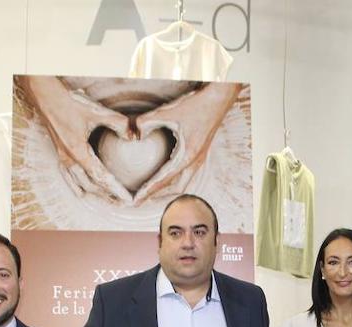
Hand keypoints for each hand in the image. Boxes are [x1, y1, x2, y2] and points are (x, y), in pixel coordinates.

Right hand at [23, 76, 133, 201]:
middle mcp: (69, 159)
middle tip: (122, 202)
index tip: (127, 199)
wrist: (46, 98)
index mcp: (78, 152)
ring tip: (108, 200)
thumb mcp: (96, 112)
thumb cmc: (69, 104)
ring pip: (79, 184)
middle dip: (107, 196)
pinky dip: (78, 187)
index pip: (100, 178)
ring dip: (95, 194)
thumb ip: (117, 123)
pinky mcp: (60, 154)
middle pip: (91, 186)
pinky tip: (83, 192)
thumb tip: (133, 136)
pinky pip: (69, 177)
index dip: (115, 190)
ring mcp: (63, 158)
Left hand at [131, 84, 243, 204]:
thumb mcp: (168, 112)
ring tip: (151, 192)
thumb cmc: (196, 105)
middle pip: (174, 189)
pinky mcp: (199, 154)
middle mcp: (194, 162)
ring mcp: (199, 159)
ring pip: (182, 184)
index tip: (135, 201)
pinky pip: (186, 174)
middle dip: (157, 196)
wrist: (218, 100)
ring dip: (167, 190)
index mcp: (187, 156)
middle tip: (140, 199)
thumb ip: (147, 121)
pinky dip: (174, 180)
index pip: (163, 180)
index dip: (147, 192)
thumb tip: (134, 133)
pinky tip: (166, 175)